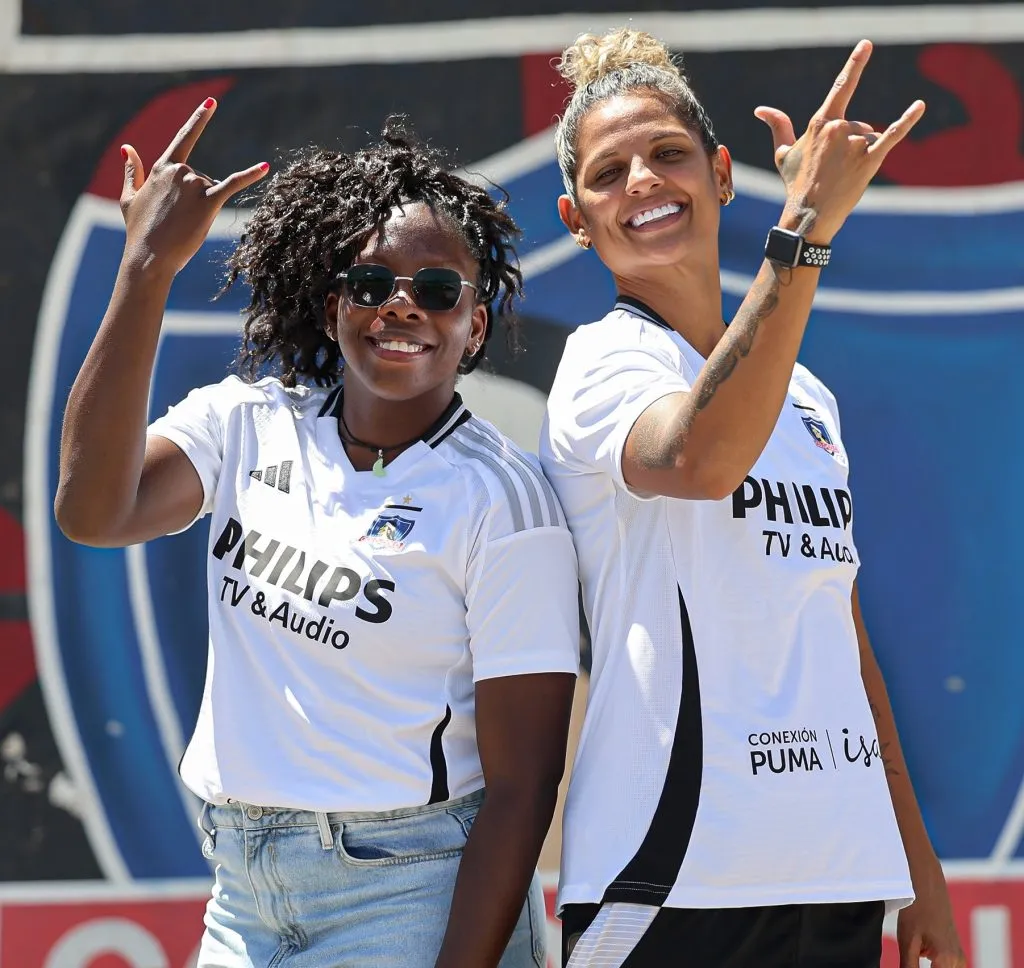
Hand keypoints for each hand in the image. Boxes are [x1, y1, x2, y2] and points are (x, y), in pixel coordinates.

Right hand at [119, 97, 267, 275]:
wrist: (149, 257)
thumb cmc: (139, 231)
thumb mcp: (128, 198)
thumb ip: (132, 172)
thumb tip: (126, 147)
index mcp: (161, 168)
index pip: (184, 137)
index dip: (199, 119)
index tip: (212, 103)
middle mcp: (179, 171)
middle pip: (202, 177)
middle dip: (196, 199)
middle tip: (179, 220)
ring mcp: (194, 184)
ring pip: (212, 189)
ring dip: (204, 207)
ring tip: (186, 224)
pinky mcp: (208, 201)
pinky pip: (233, 185)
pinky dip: (250, 176)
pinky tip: (265, 168)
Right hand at [754, 40, 925, 242]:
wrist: (807, 216)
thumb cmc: (795, 185)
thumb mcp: (783, 154)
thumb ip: (778, 126)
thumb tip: (760, 110)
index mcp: (820, 123)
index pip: (841, 87)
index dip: (855, 64)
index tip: (867, 45)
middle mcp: (839, 128)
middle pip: (858, 125)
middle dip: (850, 147)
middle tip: (833, 171)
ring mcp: (855, 143)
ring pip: (870, 138)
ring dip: (861, 156)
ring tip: (843, 177)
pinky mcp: (870, 159)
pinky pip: (893, 136)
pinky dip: (907, 120)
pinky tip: (919, 106)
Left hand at [896, 865, 966, 967]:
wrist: (928, 886)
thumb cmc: (916, 911)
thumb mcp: (907, 941)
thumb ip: (908, 967)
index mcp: (947, 961)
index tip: (908, 966)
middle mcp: (958, 963)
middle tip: (910, 960)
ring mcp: (960, 959)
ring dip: (928, 967)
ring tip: (914, 954)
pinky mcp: (956, 955)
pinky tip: (918, 957)